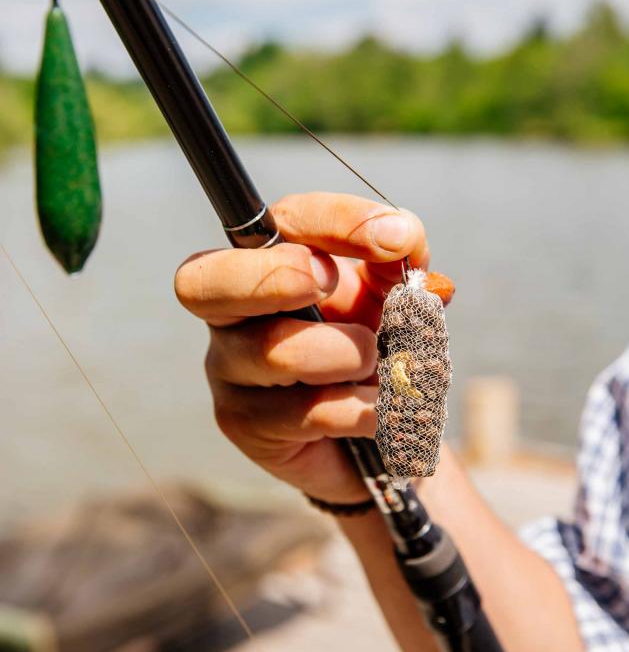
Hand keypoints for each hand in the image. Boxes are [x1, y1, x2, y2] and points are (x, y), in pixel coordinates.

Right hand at [174, 192, 429, 503]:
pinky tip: (378, 412)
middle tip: (331, 285)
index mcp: (266, 263)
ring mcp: (229, 370)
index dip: (339, 221)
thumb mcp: (388, 297)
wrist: (369, 431)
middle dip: (277, 277)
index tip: (395, 238)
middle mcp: (231, 312)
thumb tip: (401, 238)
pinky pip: (303, 412)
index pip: (282, 221)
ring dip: (345, 354)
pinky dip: (358, 409)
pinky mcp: (244, 424)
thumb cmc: (368, 350)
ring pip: (274, 351)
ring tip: (377, 364)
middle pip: (203, 281)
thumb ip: (394, 262)